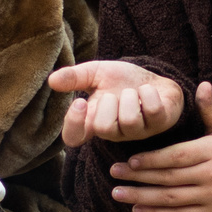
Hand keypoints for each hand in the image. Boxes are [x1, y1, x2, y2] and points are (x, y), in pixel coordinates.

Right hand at [52, 60, 183, 147]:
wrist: (154, 78)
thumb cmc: (123, 81)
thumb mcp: (96, 73)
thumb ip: (75, 77)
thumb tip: (52, 81)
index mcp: (93, 122)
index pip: (73, 138)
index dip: (73, 124)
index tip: (80, 102)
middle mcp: (114, 132)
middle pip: (103, 128)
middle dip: (109, 103)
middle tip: (115, 94)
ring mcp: (138, 131)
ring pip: (129, 121)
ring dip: (131, 97)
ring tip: (133, 93)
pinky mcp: (159, 124)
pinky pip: (151, 111)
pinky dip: (149, 93)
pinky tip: (149, 92)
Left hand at [109, 81, 211, 211]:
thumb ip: (210, 109)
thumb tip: (203, 85)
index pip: (177, 156)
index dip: (152, 160)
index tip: (130, 160)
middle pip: (169, 177)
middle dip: (139, 177)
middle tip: (114, 174)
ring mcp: (211, 196)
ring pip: (171, 198)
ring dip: (142, 197)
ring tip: (119, 194)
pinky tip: (138, 210)